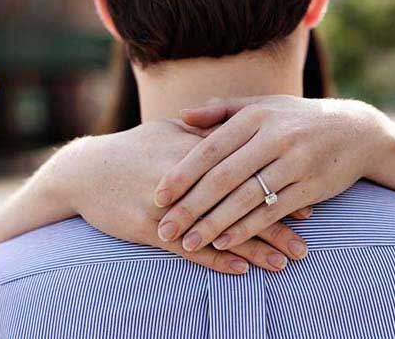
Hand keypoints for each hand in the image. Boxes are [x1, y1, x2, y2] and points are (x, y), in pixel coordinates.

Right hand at [10, 120, 309, 273]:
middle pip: (241, 203)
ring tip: (283, 264)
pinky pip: (190, 248)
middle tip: (306, 244)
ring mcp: (170, 205)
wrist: (85, 171)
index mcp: (197, 149)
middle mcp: (188, 178)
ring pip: (221, 229)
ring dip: (254, 249)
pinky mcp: (151, 228)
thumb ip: (206, 128)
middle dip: (276, 225)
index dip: (278, 187)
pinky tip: (241, 271)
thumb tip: (239, 122)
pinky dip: (217, 260)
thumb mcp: (169, 129)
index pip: (248, 170)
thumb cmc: (133, 148)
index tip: (309, 202)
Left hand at [154, 96, 385, 251]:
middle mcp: (274, 138)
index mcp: (256, 116)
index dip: (182, 174)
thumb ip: (222, 110)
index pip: (210, 148)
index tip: (157, 195)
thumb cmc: (298, 118)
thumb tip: (182, 117)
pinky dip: (247, 229)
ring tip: (188, 242)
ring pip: (247, 198)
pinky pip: (273, 212)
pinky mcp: (312, 187)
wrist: (357, 131)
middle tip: (165, 228)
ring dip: (214, 223)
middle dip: (191, 206)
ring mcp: (295, 163)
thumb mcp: (263, 105)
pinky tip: (225, 243)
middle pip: (224, 177)